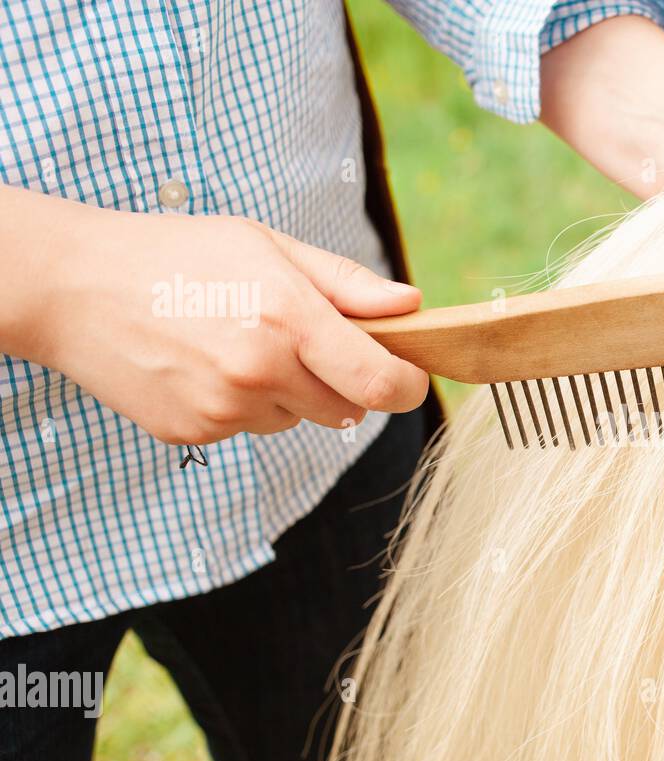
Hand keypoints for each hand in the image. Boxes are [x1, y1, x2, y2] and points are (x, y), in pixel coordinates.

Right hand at [3, 187, 428, 444]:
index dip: (407, 384)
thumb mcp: (268, 246)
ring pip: (296, 419)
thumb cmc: (178, 255)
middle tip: (302, 340)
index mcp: (288, 318)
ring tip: (237, 343)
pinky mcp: (194, 435)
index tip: (409, 375)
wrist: (74, 287)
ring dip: (287, 392)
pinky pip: (249, 428)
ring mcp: (224, 409)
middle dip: (342, 381)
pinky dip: (242, 405)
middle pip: (347, 408)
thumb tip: (411, 306)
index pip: (380, 382)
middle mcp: (260, 370)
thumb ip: (347, 285)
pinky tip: (204, 364)